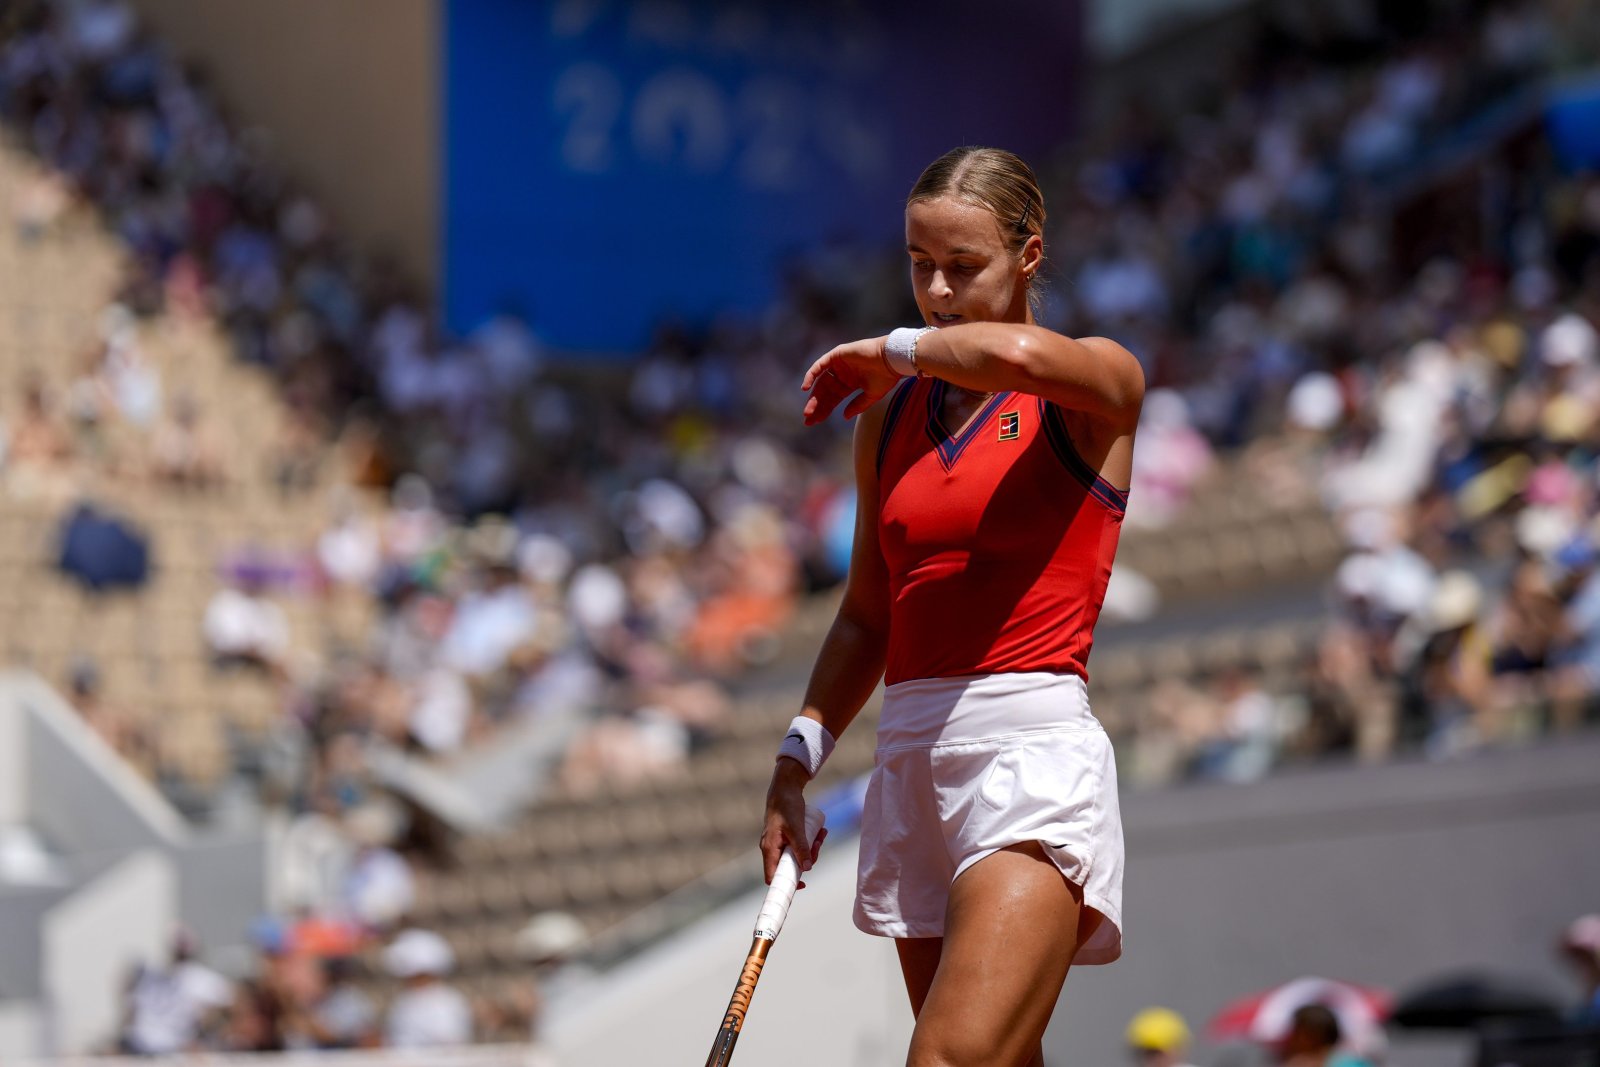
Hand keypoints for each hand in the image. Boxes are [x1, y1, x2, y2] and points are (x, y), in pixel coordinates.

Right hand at [760, 759, 827, 886]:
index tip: (803, 885)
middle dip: (807, 860)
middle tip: (818, 847)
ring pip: (796, 855)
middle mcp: (772, 848)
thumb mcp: (796, 828)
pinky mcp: (786, 836)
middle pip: (789, 866)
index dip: (785, 884)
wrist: (785, 788)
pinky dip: (809, 842)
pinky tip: (820, 832)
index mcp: (769, 848)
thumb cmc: (786, 806)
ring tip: (821, 835)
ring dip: (811, 849)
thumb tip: (808, 868)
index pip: (772, 876)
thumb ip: (801, 847)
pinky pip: (799, 845)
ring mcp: (779, 842)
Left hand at [802, 336, 899, 424]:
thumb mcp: (871, 396)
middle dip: (816, 406)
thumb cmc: (886, 377)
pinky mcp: (837, 355)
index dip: (824, 410)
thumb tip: (844, 417)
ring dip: (813, 395)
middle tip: (808, 419)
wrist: (892, 360)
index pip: (833, 399)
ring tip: (808, 411)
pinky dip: (811, 375)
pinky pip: (819, 366)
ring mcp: (839, 364)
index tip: (815, 422)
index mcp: (850, 384)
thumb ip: (857, 406)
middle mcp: (843, 374)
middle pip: (825, 392)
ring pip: (820, 381)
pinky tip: (806, 388)